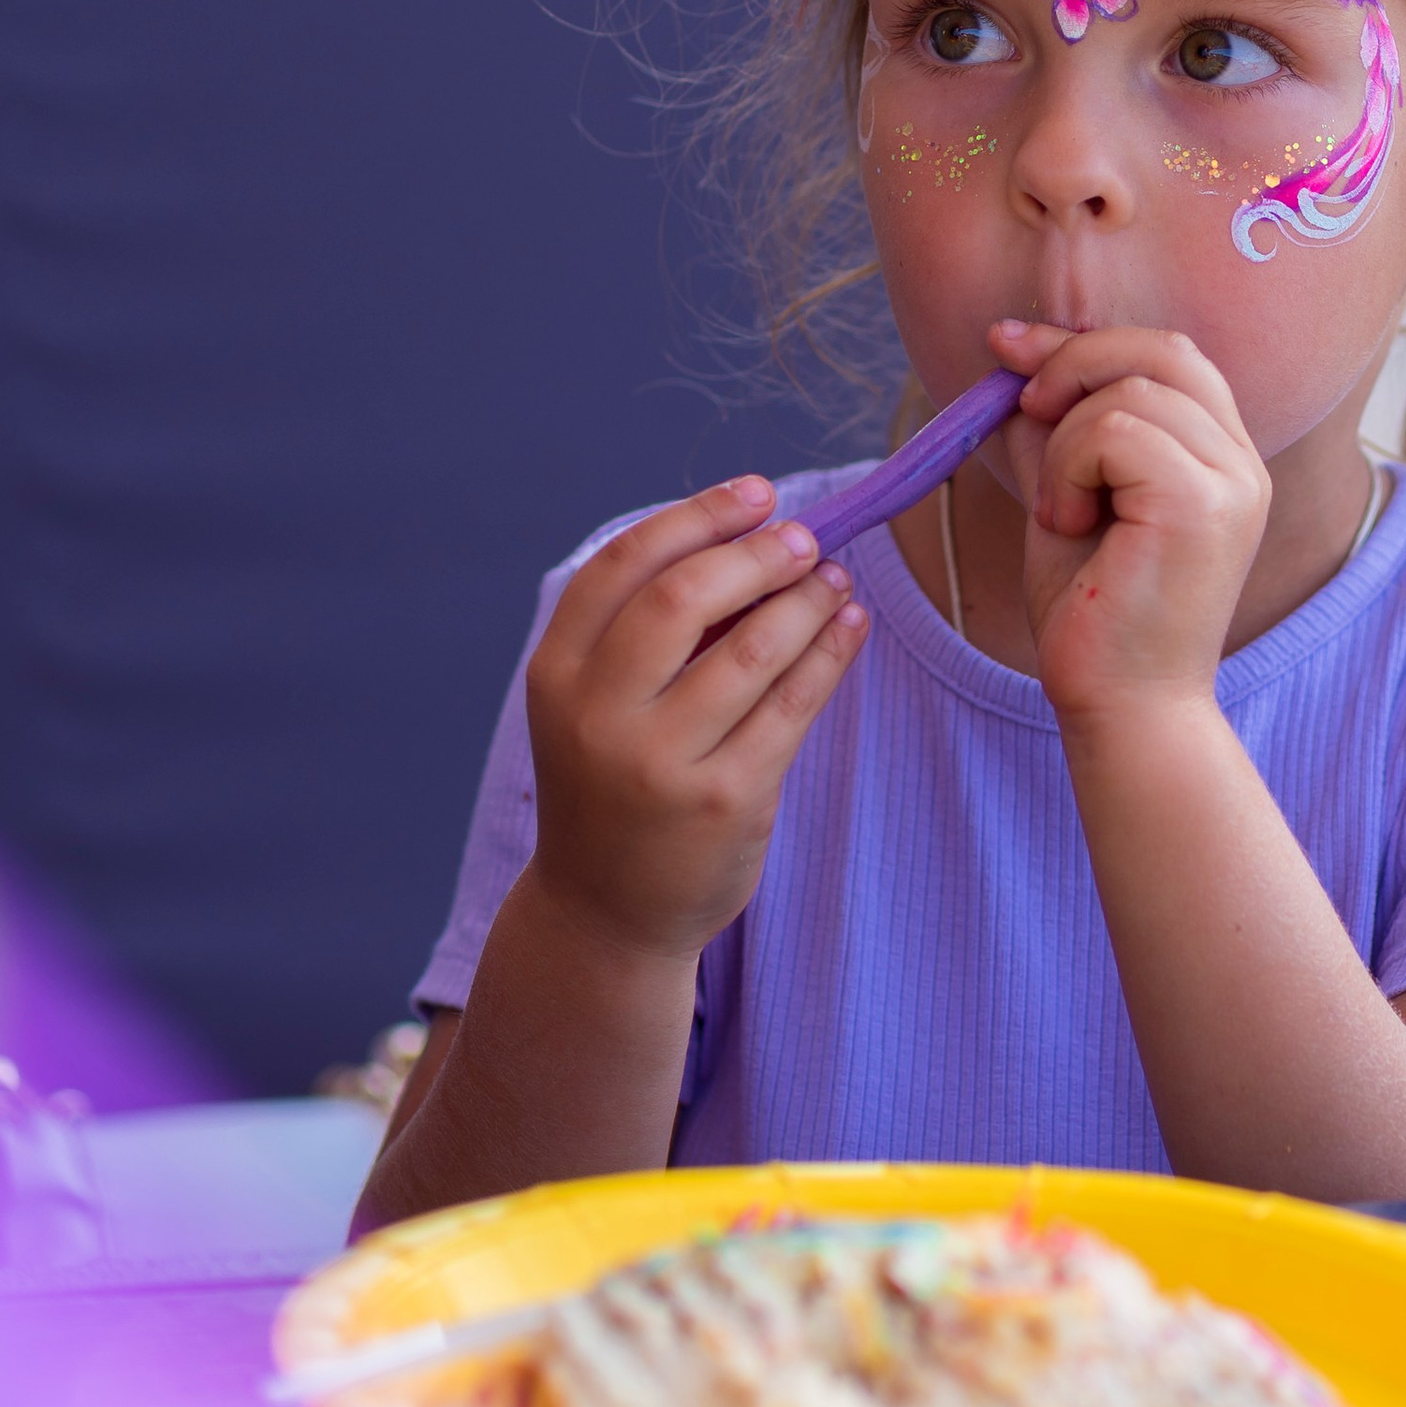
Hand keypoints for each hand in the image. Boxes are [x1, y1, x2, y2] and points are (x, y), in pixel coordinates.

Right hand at [523, 478, 867, 959]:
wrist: (605, 911)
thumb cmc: (612, 785)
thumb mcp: (599, 705)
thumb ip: (654, 630)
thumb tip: (759, 537)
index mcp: (556, 673)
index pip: (623, 564)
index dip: (696, 516)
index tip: (756, 494)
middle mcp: (598, 716)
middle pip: (683, 598)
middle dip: (756, 556)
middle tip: (804, 539)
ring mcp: (661, 763)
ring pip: (751, 650)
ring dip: (805, 601)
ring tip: (834, 579)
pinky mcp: (726, 800)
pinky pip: (792, 707)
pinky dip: (829, 654)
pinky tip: (849, 626)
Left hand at [991, 320, 1268, 723]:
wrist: (1121, 708)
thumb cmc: (1094, 617)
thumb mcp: (1065, 498)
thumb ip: (1056, 432)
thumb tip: (1015, 358)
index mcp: (1221, 458)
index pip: (1168, 355)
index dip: (1085, 340)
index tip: (1007, 343)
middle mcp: (1242, 463)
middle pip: (1162, 349)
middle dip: (1073, 359)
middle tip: (1020, 406)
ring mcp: (1233, 481)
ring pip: (1127, 393)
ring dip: (1064, 443)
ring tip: (1063, 513)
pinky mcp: (1204, 503)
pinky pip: (1115, 432)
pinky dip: (1068, 469)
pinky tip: (1069, 525)